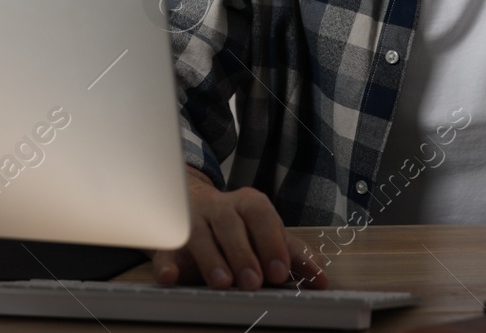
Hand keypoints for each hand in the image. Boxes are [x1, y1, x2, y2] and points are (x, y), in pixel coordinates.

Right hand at [150, 168, 329, 289]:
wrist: (194, 205)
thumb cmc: (239, 226)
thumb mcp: (267, 235)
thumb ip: (292, 254)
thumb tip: (321, 279)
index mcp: (248, 203)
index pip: (261, 216)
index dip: (271, 242)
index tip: (279, 272)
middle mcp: (219, 207)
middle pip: (230, 225)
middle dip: (242, 254)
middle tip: (252, 282)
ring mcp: (191, 219)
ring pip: (198, 234)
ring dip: (211, 259)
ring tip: (223, 283)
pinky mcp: (168, 236)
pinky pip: (164, 246)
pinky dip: (166, 261)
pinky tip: (171, 276)